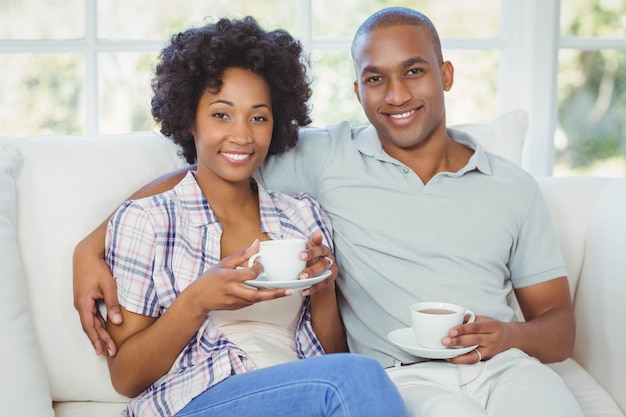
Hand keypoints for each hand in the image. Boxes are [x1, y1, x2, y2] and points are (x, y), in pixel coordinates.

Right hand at [73, 238, 121, 356]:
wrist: (86, 254)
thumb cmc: (97, 268)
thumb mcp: (108, 285)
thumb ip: (112, 304)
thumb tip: (117, 322)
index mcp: (83, 304)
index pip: (91, 327)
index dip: (98, 340)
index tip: (105, 351)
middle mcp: (80, 305)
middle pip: (90, 327)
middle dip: (100, 341)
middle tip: (109, 353)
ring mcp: (82, 302)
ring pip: (90, 322)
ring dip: (98, 334)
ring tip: (106, 346)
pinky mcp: (85, 298)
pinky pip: (91, 315)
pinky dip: (97, 324)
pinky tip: (103, 330)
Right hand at [188, 240, 292, 312]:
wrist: (197, 299)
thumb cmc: (209, 279)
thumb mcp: (224, 263)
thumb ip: (242, 255)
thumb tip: (256, 244)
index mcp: (229, 278)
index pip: (249, 274)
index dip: (258, 269)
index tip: (259, 264)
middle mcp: (233, 291)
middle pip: (257, 294)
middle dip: (274, 293)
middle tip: (289, 290)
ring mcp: (235, 301)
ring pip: (256, 300)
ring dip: (270, 296)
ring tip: (285, 291)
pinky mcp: (237, 307)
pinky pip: (251, 302)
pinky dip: (260, 297)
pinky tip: (268, 293)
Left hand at [299, 231, 336, 295]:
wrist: (319, 268)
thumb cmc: (311, 256)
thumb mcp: (308, 248)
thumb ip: (308, 244)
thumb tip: (312, 234)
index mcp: (322, 248)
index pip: (319, 248)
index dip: (311, 252)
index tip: (301, 256)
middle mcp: (328, 257)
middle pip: (323, 263)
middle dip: (312, 269)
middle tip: (301, 275)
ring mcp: (331, 268)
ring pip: (325, 273)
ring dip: (314, 279)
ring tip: (303, 282)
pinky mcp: (331, 278)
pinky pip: (323, 283)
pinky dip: (314, 288)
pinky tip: (305, 291)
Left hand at [442, 315, 512, 363]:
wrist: (510, 337)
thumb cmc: (493, 326)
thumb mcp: (484, 318)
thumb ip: (470, 319)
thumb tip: (453, 320)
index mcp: (492, 326)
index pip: (476, 327)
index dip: (463, 329)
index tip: (451, 331)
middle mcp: (493, 339)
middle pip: (474, 340)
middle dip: (458, 341)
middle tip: (444, 341)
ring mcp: (490, 350)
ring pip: (474, 354)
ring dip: (458, 355)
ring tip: (446, 353)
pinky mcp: (487, 358)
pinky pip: (473, 360)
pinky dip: (462, 360)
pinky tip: (452, 357)